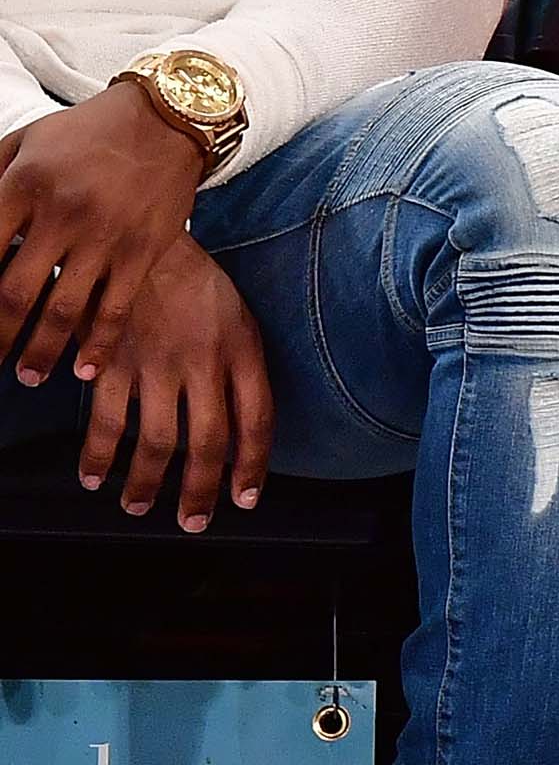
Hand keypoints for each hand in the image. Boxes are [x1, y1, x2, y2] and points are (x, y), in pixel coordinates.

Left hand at [0, 84, 207, 389]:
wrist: (166, 119)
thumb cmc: (86, 132)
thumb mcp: (25, 141)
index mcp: (23, 184)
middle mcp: (61, 215)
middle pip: (13, 294)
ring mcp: (105, 237)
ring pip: (62, 311)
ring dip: (39, 352)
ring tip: (27, 378)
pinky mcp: (142, 252)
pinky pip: (115, 309)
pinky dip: (98, 345)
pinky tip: (83, 371)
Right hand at [76, 236, 272, 530]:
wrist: (143, 242)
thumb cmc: (195, 285)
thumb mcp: (238, 319)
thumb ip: (241, 371)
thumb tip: (243, 429)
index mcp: (243, 349)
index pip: (257, 421)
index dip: (252, 466)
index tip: (245, 499)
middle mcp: (204, 361)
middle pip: (209, 442)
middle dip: (200, 492)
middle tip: (192, 521)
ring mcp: (156, 363)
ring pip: (157, 441)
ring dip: (146, 483)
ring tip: (138, 506)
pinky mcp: (113, 361)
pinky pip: (106, 420)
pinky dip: (99, 455)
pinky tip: (94, 476)